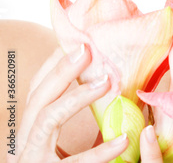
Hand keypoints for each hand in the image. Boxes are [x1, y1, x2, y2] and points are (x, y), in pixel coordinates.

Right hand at [12, 44, 128, 162]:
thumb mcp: (54, 146)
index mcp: (28, 133)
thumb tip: (102, 85)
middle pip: (39, 100)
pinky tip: (122, 139)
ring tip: (105, 82)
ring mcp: (32, 160)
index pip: (36, 93)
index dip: (53, 68)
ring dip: (76, 98)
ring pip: (48, 121)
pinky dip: (100, 152)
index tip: (76, 45)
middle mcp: (24, 144)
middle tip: (87, 50)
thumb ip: (69, 121)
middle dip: (61, 72)